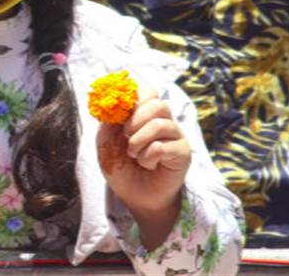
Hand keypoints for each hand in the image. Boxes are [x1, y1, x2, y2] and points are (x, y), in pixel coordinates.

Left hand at [97, 88, 190, 225]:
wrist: (136, 197)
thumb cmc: (123, 169)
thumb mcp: (106, 143)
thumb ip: (108, 122)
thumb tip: (113, 104)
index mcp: (146, 115)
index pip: (147, 92)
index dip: (133, 101)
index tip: (121, 118)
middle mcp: (164, 122)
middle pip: (157, 103)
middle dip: (135, 120)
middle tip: (126, 137)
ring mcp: (175, 136)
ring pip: (160, 123)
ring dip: (139, 141)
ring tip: (134, 155)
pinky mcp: (182, 152)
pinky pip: (163, 146)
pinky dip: (148, 156)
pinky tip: (147, 165)